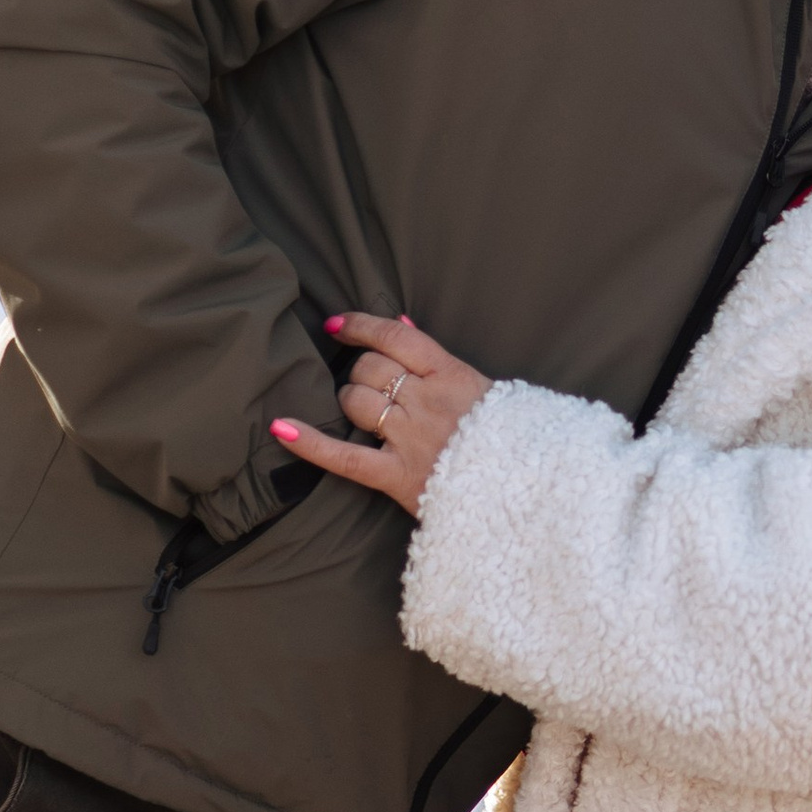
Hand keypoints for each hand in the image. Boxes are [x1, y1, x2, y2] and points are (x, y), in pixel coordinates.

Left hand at [272, 311, 489, 518]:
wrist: (529, 491)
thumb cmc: (508, 437)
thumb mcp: (482, 386)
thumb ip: (437, 356)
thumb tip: (399, 320)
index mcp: (452, 375)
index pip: (394, 337)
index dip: (359, 326)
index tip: (336, 326)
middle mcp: (428, 402)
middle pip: (369, 368)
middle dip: (360, 372)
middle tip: (372, 388)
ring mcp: (411, 439)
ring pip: (356, 401)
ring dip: (350, 402)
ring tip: (364, 414)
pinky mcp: (399, 476)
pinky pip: (344, 456)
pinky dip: (310, 443)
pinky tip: (282, 428)